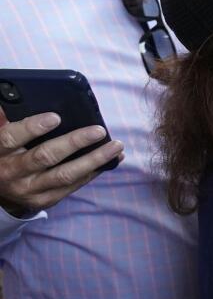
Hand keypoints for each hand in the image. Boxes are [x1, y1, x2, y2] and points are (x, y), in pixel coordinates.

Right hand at [0, 110, 122, 214]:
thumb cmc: (5, 154)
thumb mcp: (2, 138)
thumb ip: (11, 122)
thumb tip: (23, 99)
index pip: (11, 138)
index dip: (33, 127)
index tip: (56, 117)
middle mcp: (11, 173)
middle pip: (45, 157)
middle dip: (74, 142)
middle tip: (98, 130)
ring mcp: (29, 190)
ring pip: (65, 175)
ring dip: (94, 160)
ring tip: (116, 146)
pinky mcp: (44, 200)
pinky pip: (73, 185)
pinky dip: (94, 172)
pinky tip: (111, 160)